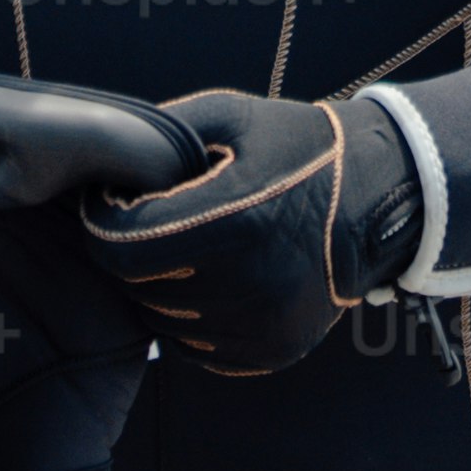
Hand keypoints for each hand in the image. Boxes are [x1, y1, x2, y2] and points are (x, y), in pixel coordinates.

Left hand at [88, 89, 406, 372]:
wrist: (377, 200)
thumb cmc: (296, 149)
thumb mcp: (230, 118)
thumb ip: (157, 136)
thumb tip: (94, 167)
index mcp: (238, 219)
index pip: (121, 247)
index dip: (104, 223)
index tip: (115, 204)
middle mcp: (255, 282)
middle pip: (136, 286)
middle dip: (132, 253)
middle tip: (155, 222)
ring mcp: (266, 325)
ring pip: (161, 320)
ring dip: (158, 287)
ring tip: (191, 249)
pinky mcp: (274, 352)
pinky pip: (194, 347)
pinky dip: (189, 317)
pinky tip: (214, 281)